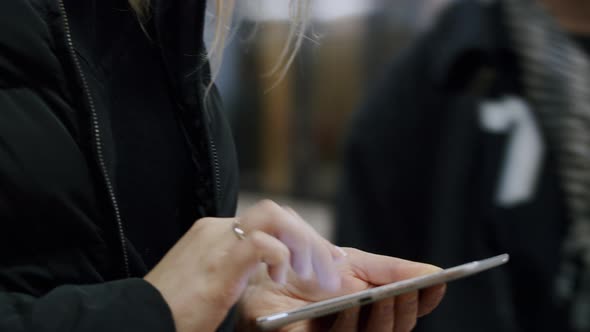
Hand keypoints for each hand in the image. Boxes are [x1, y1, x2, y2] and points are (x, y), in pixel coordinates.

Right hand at [144, 200, 344, 331]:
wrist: (136, 318)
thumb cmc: (173, 309)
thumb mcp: (210, 282)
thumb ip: (235, 270)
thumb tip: (267, 273)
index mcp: (216, 233)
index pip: (270, 219)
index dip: (301, 235)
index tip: (321, 258)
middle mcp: (219, 228)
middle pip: (279, 213)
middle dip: (311, 238)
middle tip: (331, 265)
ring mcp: (219, 240)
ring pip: (277, 218)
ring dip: (305, 244)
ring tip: (314, 272)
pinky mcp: (221, 260)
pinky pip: (264, 244)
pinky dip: (282, 258)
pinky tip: (282, 278)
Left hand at [239, 248, 445, 331]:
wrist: (267, 271)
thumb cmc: (310, 270)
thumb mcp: (354, 264)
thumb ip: (392, 270)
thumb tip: (435, 273)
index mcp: (374, 310)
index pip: (408, 312)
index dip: (424, 301)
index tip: (436, 282)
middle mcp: (361, 328)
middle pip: (395, 329)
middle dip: (404, 309)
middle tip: (407, 288)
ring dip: (380, 318)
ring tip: (381, 295)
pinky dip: (347, 325)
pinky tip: (349, 306)